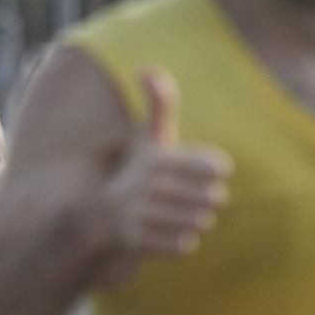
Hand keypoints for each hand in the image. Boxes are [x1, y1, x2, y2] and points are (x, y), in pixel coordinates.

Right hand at [97, 70, 232, 284]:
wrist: (98, 215)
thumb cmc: (136, 171)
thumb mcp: (148, 139)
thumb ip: (158, 105)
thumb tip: (146, 68)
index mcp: (153, 159)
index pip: (204, 166)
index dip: (210, 168)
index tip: (216, 169)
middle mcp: (144, 186)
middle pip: (207, 197)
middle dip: (207, 198)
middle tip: (203, 197)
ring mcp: (139, 215)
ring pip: (196, 222)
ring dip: (196, 220)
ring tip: (189, 215)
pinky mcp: (137, 241)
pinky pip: (180, 246)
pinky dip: (181, 242)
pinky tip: (175, 233)